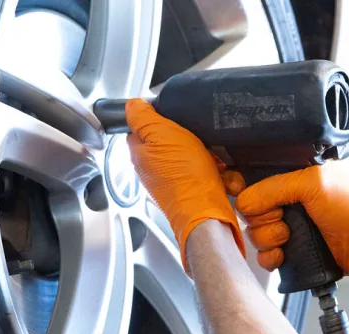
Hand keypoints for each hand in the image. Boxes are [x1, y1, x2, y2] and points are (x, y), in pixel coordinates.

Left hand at [126, 99, 244, 269]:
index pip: (139, 127)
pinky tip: (217, 168)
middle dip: (182, 135)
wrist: (207, 213)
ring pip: (186, 154)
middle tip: (193, 135)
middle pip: (165, 140)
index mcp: (139, 154)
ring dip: (200, 150)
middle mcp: (151, 170)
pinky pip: (201, 170)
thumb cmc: (185, 177)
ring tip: (208, 153)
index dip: (155, 118)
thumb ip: (143, 118)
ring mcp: (170, 181)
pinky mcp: (189, 190)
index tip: (169, 115)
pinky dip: (210, 166)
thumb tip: (131, 105)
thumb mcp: (162, 134)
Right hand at [223, 163, 348, 278]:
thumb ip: (273, 187)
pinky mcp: (291, 250)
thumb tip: (243, 200)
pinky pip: (265, 255)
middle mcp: (288, 200)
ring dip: (268, 237)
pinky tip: (282, 254)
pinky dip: (269, 257)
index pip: (254, 178)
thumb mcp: (313, 183)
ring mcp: (289, 226)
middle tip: (283, 218)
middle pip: (251, 209)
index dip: (242, 185)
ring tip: (289, 237)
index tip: (240, 191)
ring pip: (255, 233)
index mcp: (293, 177)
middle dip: (263, 217)